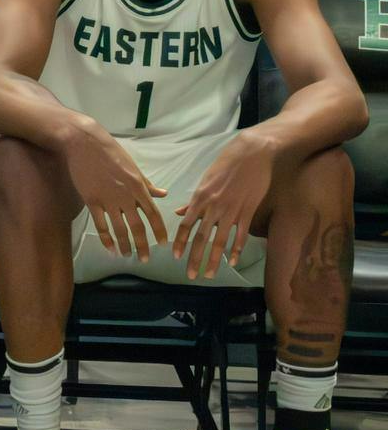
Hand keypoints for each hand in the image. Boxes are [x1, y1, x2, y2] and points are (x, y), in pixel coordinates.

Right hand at [64, 120, 168, 260]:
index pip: (153, 214)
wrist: (84, 143)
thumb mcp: (133, 167)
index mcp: (139, 187)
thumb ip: (147, 184)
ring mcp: (108, 200)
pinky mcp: (91, 201)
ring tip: (127, 256)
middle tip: (145, 259)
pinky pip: (100, 225)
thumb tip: (163, 194)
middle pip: (138, 227)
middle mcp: (126, 197)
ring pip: (120, 229)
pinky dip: (106, 239)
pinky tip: (109, 248)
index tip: (163, 244)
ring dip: (125, 245)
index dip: (160, 231)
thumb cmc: (110, 152)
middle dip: (143, 245)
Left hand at [173, 140, 273, 279]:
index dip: (180, 242)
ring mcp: (231, 211)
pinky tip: (232, 262)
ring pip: (220, 241)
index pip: (186, 225)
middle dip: (194, 258)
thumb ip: (194, 200)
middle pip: (201, 238)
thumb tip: (179, 212)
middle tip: (190, 275)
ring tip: (208, 274)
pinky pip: (240, 235)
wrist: (253, 154)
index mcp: (200, 198)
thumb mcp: (205, 180)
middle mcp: (213, 207)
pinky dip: (236, 250)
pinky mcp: (248, 212)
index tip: (176, 257)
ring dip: (213, 260)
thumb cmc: (227, 164)